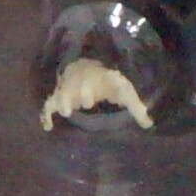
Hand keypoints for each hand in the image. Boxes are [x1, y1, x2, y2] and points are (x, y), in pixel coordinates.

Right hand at [40, 59, 154, 130]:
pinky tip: (48, 127)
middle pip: (80, 83)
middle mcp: (83, 81)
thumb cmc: (107, 83)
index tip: (106, 93)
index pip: (103, 79)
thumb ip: (136, 107)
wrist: (85, 68)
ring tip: (66, 112)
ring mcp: (69, 89)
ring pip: (63, 92)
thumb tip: (149, 124)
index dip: (107, 84)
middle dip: (83, 91)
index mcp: (102, 79)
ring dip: (63, 100)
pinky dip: (46, 114)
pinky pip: (49, 104)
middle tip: (88, 102)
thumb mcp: (124, 92)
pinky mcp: (58, 97)